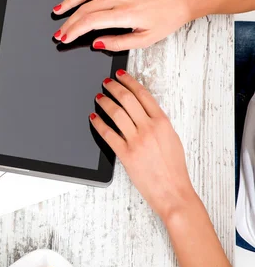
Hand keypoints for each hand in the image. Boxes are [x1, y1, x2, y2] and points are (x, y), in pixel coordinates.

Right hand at [53, 0, 209, 50]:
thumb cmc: (169, 17)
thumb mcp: (147, 39)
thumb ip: (119, 43)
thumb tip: (97, 44)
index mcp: (126, 13)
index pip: (90, 22)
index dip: (73, 31)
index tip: (64, 38)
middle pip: (85, 9)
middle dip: (68, 22)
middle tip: (59, 32)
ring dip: (69, 1)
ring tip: (57, 10)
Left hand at [89, 69, 197, 220]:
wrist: (172, 191)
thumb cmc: (173, 168)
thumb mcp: (171, 139)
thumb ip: (158, 123)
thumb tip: (143, 111)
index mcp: (162, 122)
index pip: (143, 94)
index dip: (129, 81)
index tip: (121, 75)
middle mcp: (149, 128)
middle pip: (127, 99)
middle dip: (114, 87)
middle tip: (106, 82)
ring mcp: (137, 140)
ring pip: (116, 113)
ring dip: (104, 102)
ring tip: (98, 97)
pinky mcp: (126, 154)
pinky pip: (108, 133)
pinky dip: (98, 123)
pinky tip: (93, 117)